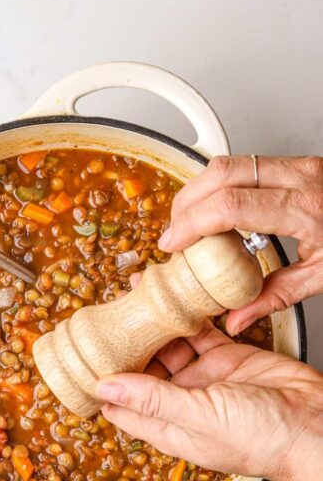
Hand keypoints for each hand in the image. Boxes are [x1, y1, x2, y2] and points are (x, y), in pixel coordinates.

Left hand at [96, 322, 322, 480]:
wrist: (315, 423)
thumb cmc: (263, 437)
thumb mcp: (199, 418)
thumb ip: (152, 400)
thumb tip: (105, 388)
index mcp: (168, 427)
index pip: (122, 408)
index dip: (101, 386)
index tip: (81, 361)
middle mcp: (181, 403)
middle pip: (141, 372)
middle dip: (124, 347)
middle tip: (107, 319)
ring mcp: (204, 378)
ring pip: (168, 348)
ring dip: (151, 327)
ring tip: (132, 300)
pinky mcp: (226, 357)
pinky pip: (198, 334)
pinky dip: (184, 318)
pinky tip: (169, 299)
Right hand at [158, 156, 322, 333]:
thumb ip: (274, 297)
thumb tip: (236, 318)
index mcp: (306, 208)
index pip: (231, 205)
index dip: (192, 223)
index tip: (173, 244)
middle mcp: (300, 177)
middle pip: (221, 172)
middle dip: (187, 201)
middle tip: (175, 232)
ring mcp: (298, 165)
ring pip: (229, 162)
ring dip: (200, 190)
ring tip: (189, 222)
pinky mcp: (296, 164)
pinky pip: (244, 165)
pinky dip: (220, 185)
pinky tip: (216, 210)